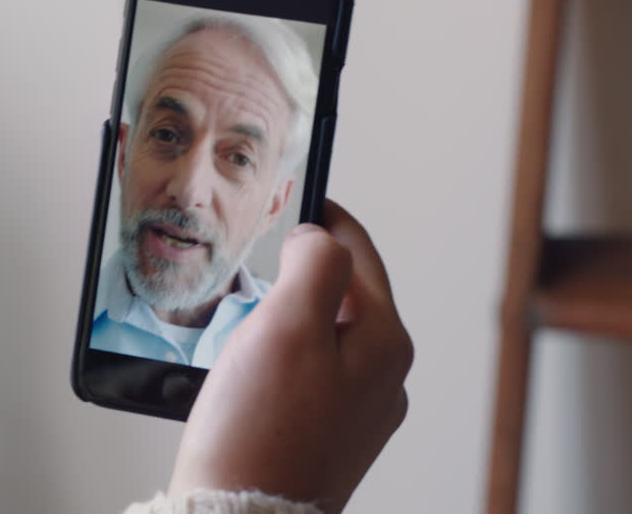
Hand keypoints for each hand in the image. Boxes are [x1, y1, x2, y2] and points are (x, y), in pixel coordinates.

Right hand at [166, 200, 412, 511]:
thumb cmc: (259, 432)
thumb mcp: (289, 325)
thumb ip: (314, 264)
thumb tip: (318, 237)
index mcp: (385, 343)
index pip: (359, 254)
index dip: (326, 217)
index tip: (300, 193)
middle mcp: (382, 379)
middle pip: (344, 294)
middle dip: (304, 268)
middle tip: (261, 251)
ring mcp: (354, 413)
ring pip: (324, 335)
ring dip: (288, 314)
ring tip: (247, 310)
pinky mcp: (323, 437)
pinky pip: (306, 374)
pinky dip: (279, 355)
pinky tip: (247, 366)